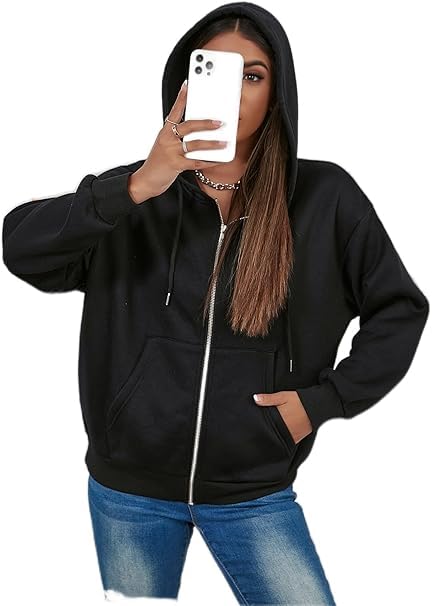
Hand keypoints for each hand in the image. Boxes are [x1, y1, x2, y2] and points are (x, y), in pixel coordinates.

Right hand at [130, 80, 227, 200]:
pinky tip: (217, 160)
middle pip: (188, 126)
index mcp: (165, 131)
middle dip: (206, 123)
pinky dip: (208, 161)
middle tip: (220, 122)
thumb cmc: (158, 163)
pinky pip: (196, 162)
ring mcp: (171, 152)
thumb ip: (178, 138)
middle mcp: (167, 139)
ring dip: (212, 144)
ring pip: (195, 144)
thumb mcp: (165, 145)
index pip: (174, 111)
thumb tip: (200, 134)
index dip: (181, 98)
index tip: (188, 85)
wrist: (146, 180)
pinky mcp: (175, 165)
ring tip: (224, 143)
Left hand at [253, 391, 312, 444]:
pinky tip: (278, 434)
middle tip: (258, 429)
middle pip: (270, 433)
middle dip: (265, 431)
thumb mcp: (283, 396)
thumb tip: (255, 398)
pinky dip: (281, 439)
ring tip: (269, 431)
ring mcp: (291, 436)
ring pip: (278, 438)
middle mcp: (285, 430)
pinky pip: (286, 441)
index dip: (258, 425)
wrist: (316, 407)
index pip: (265, 425)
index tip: (253, 425)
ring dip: (273, 435)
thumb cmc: (299, 400)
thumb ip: (268, 399)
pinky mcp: (297, 438)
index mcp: (279, 419)